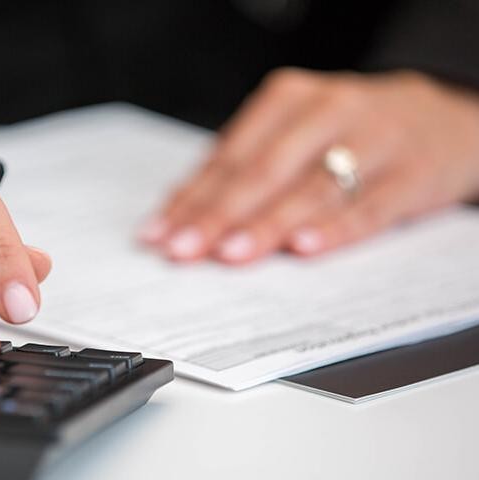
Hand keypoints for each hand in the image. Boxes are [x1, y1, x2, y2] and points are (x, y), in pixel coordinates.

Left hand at [139, 69, 478, 262]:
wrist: (447, 117)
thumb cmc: (351, 132)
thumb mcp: (296, 135)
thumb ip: (244, 170)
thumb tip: (181, 215)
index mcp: (289, 99)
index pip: (229, 156)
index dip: (190, 198)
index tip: (158, 234)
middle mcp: (329, 111)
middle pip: (263, 170)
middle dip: (217, 214)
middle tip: (183, 250)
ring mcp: (375, 140)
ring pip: (311, 187)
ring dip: (267, 225)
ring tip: (231, 254)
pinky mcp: (413, 173)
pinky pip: (370, 205)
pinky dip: (336, 228)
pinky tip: (305, 248)